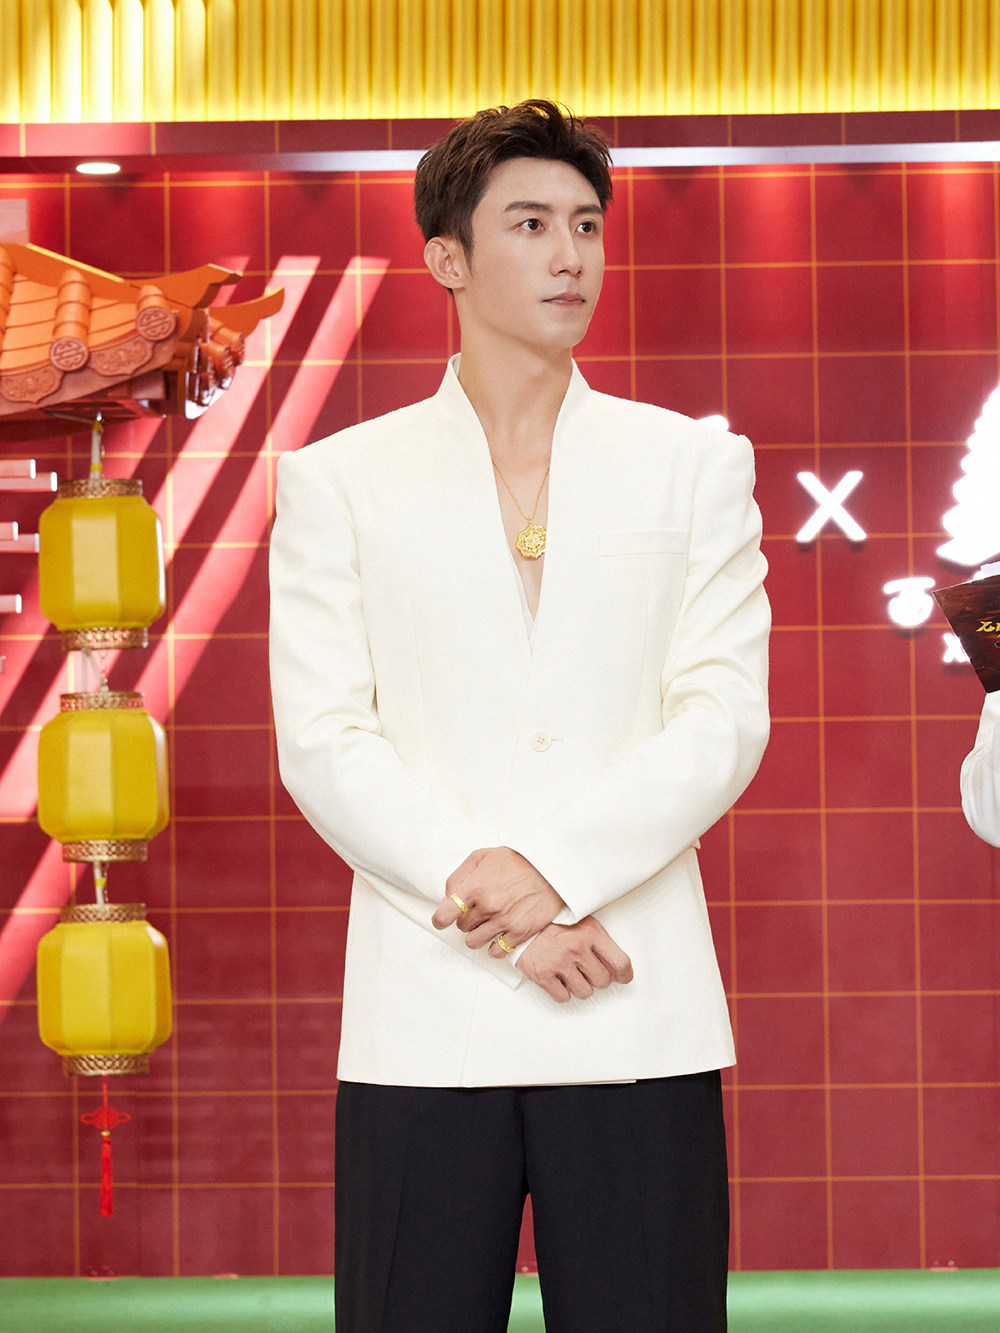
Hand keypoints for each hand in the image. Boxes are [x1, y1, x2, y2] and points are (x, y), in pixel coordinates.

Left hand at [432, 847, 564, 952]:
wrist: (552, 868)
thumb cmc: (518, 860)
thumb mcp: (482, 856)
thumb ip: (459, 876)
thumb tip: (448, 897)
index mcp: (475, 887)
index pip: (444, 915)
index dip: (440, 920)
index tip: (442, 921)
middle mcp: (487, 906)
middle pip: (461, 926)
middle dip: (466, 919)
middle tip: (477, 911)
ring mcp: (504, 921)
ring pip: (474, 942)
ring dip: (477, 934)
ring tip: (486, 924)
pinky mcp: (520, 932)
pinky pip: (496, 952)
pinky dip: (494, 947)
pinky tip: (499, 936)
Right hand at [518, 916, 633, 1002]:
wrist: (520, 920)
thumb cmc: (552, 920)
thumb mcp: (581, 922)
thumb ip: (600, 943)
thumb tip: (616, 967)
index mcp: (590, 933)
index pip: (620, 962)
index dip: (625, 974)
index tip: (623, 977)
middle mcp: (577, 948)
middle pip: (603, 980)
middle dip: (598, 978)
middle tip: (589, 971)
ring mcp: (559, 963)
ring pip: (585, 992)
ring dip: (581, 986)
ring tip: (572, 973)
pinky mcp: (543, 975)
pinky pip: (563, 996)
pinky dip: (562, 992)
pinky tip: (560, 979)